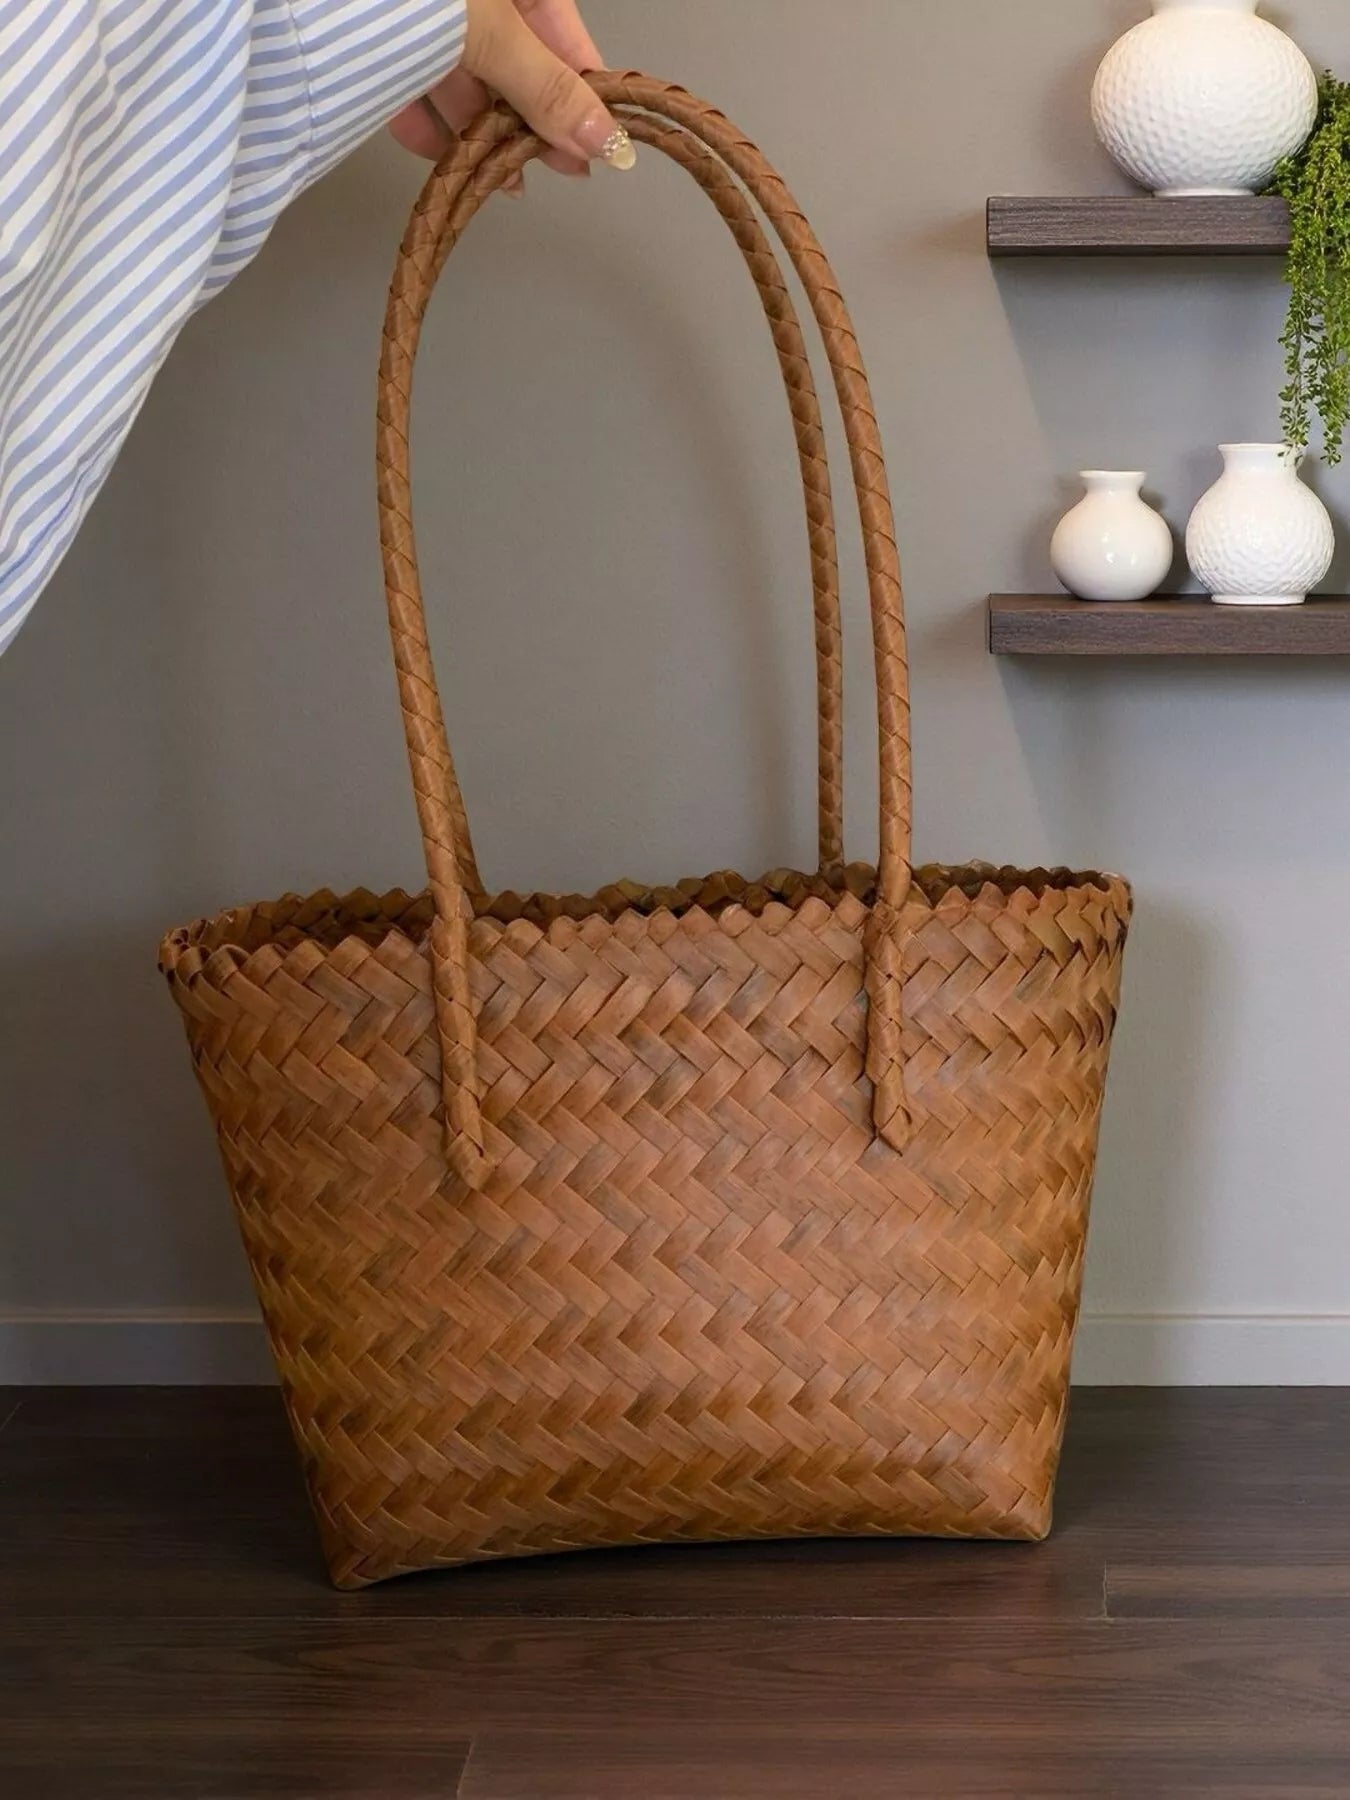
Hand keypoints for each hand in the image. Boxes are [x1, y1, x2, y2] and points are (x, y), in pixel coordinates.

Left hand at [390, 0, 631, 180]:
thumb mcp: (487, 30)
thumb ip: (543, 86)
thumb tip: (604, 138)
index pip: (560, 27)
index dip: (580, 85)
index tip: (597, 141)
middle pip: (511, 55)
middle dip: (529, 116)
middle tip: (550, 170)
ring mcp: (411, 15)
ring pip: (459, 74)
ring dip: (482, 131)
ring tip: (502, 180)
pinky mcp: (367, 42)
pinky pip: (407, 84)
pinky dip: (428, 125)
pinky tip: (447, 163)